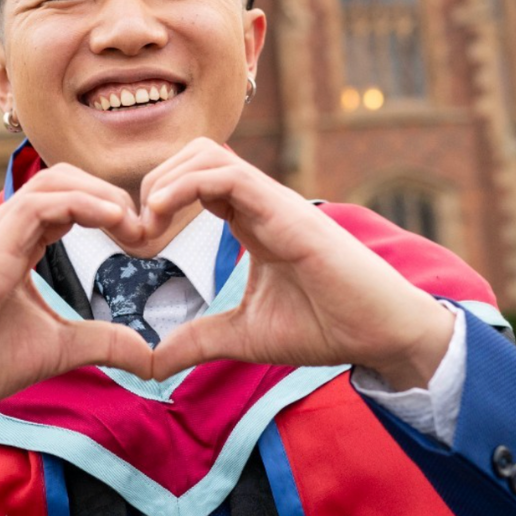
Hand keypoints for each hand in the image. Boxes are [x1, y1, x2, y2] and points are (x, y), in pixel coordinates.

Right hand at [0, 164, 153, 464]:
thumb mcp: (57, 348)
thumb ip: (101, 341)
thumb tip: (148, 355)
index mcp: (13, 242)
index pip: (65, 198)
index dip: (107, 207)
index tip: (141, 236)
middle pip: (61, 178)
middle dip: (108, 193)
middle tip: (144, 226)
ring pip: (51, 182)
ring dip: (101, 195)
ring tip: (133, 223)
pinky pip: (37, 207)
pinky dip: (81, 205)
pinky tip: (112, 222)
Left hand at [141, 139, 454, 387]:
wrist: (379, 334)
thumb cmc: (324, 326)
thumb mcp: (243, 336)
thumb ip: (197, 340)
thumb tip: (152, 362)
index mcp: (249, 220)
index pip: (194, 180)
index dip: (156, 200)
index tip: (136, 243)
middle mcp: (259, 202)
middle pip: (194, 154)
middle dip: (153, 182)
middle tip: (137, 232)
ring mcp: (272, 201)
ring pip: (207, 153)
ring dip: (165, 179)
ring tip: (148, 223)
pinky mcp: (285, 209)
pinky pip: (227, 173)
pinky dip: (185, 184)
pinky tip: (162, 213)